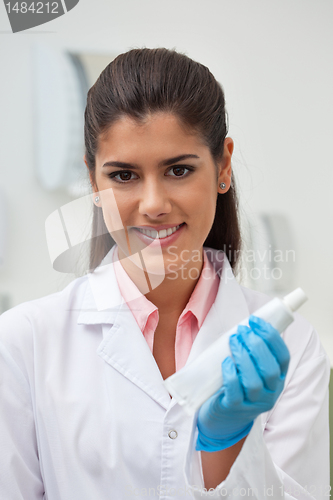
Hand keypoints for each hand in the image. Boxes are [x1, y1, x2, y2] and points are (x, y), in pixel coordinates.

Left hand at [196, 315, 289, 451]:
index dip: (271, 336)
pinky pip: (235, 392)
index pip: (283, 356)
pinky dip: (231, 374)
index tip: (255, 320)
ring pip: (254, 381)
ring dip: (243, 357)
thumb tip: (249, 323)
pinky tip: (226, 361)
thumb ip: (255, 350)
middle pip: (270, 369)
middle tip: (242, 330)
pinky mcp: (235, 408)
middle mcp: (270, 392)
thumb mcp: (253, 368)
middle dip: (256, 345)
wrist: (224, 416)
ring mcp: (253, 402)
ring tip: (233, 341)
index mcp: (279, 378)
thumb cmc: (238, 383)